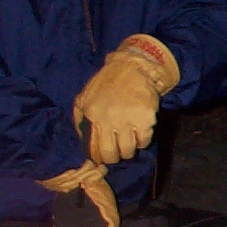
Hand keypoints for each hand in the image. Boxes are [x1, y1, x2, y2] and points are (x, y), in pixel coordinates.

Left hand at [73, 34, 179, 163]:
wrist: (130, 67)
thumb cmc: (105, 84)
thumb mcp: (83, 99)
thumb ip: (80, 121)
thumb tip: (84, 143)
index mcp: (92, 116)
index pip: (93, 149)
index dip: (98, 158)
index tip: (102, 157)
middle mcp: (109, 119)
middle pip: (111, 154)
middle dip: (114, 157)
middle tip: (117, 153)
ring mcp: (128, 119)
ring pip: (128, 150)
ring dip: (128, 151)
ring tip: (129, 143)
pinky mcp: (146, 118)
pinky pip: (144, 141)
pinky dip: (142, 141)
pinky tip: (139, 134)